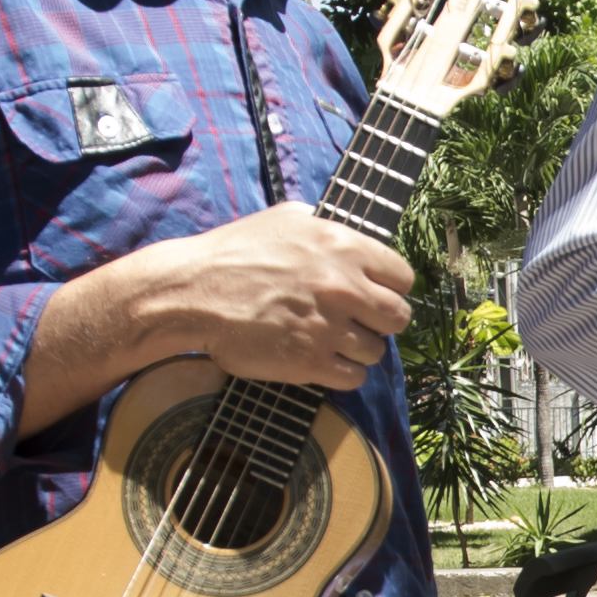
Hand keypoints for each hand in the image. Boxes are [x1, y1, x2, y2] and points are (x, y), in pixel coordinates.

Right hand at [116, 204, 412, 394]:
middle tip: (357, 321)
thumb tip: (353, 235)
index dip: (389, 287)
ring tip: (332, 340)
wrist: (194, 292)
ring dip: (359, 348)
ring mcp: (330, 328)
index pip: (403, 277)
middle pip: (399, 317)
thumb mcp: (287, 219)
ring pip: (377, 351)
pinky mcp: (311, 363)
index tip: (373, 293)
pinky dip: (343, 372)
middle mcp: (344, 287)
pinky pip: (354, 377)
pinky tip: (324, 360)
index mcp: (344, 248)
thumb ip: (328, 227)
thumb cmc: (235, 252)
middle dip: (380, 321)